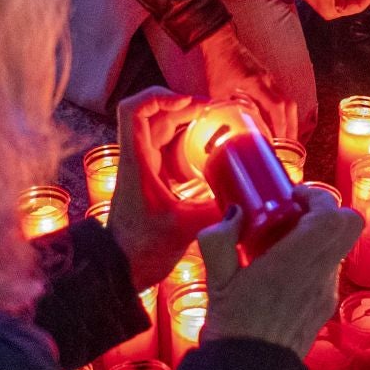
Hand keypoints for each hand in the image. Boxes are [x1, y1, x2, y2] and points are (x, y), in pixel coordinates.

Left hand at [107, 88, 222, 287]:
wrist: (119, 271)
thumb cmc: (140, 249)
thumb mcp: (183, 228)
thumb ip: (217, 213)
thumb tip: (249, 202)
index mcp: (137, 160)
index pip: (134, 109)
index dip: (161, 97)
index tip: (191, 104)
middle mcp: (137, 159)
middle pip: (156, 117)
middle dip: (185, 108)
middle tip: (216, 114)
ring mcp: (144, 170)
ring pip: (162, 133)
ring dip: (186, 126)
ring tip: (216, 129)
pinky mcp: (152, 183)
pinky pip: (168, 153)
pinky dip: (187, 147)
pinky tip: (209, 157)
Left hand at [198, 25, 296, 138]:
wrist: (221, 44)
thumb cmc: (219, 66)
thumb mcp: (218, 91)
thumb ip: (227, 109)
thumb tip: (231, 129)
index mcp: (256, 83)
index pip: (276, 107)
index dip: (280, 126)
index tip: (280, 142)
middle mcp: (268, 80)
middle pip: (289, 106)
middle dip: (292, 127)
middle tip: (291, 147)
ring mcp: (271, 79)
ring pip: (288, 102)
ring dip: (290, 121)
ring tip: (288, 139)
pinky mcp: (269, 80)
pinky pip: (282, 98)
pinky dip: (284, 113)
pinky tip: (280, 125)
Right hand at [198, 186, 362, 353]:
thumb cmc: (233, 330)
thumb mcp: (216, 280)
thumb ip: (219, 239)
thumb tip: (232, 214)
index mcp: (295, 262)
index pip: (332, 215)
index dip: (316, 196)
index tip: (291, 196)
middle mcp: (320, 275)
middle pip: (349, 225)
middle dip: (325, 211)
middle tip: (294, 213)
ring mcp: (327, 292)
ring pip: (340, 247)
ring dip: (319, 236)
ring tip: (283, 244)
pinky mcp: (325, 307)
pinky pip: (330, 270)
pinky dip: (315, 260)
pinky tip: (283, 272)